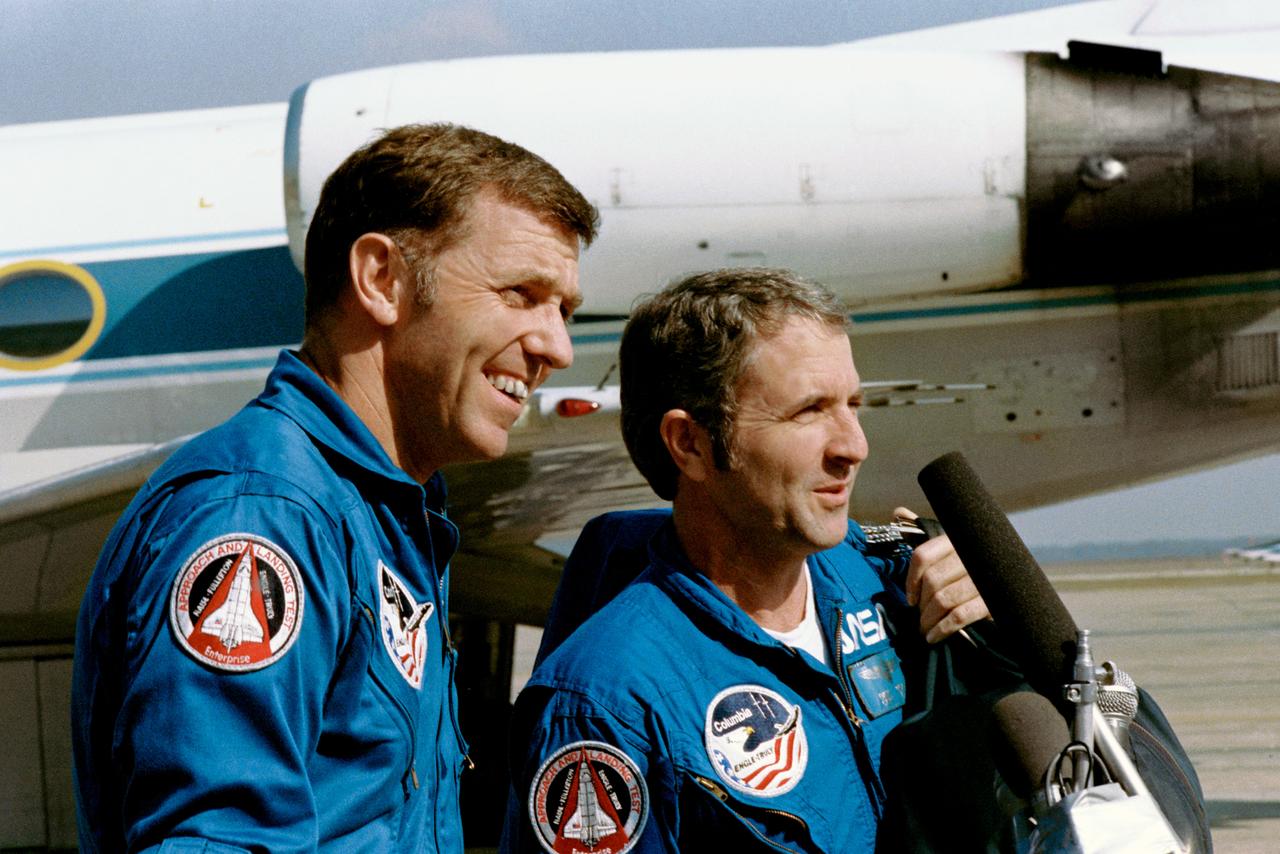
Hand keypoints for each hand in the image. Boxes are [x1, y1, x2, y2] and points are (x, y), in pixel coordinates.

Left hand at [894, 507, 989, 643]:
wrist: (1018, 592)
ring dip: (929, 619)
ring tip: (924, 629)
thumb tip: (898, 512)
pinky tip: (934, 637)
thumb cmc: (974, 572)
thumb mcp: (950, 551)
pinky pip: (960, 615)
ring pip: (944, 598)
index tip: (910, 598)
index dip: (911, 579)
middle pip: (932, 580)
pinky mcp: (994, 600)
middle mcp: (971, 554)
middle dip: (922, 604)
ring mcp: (984, 578)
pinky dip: (943, 629)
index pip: (924, 555)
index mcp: (958, 539)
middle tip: (918, 618)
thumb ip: (924, 533)